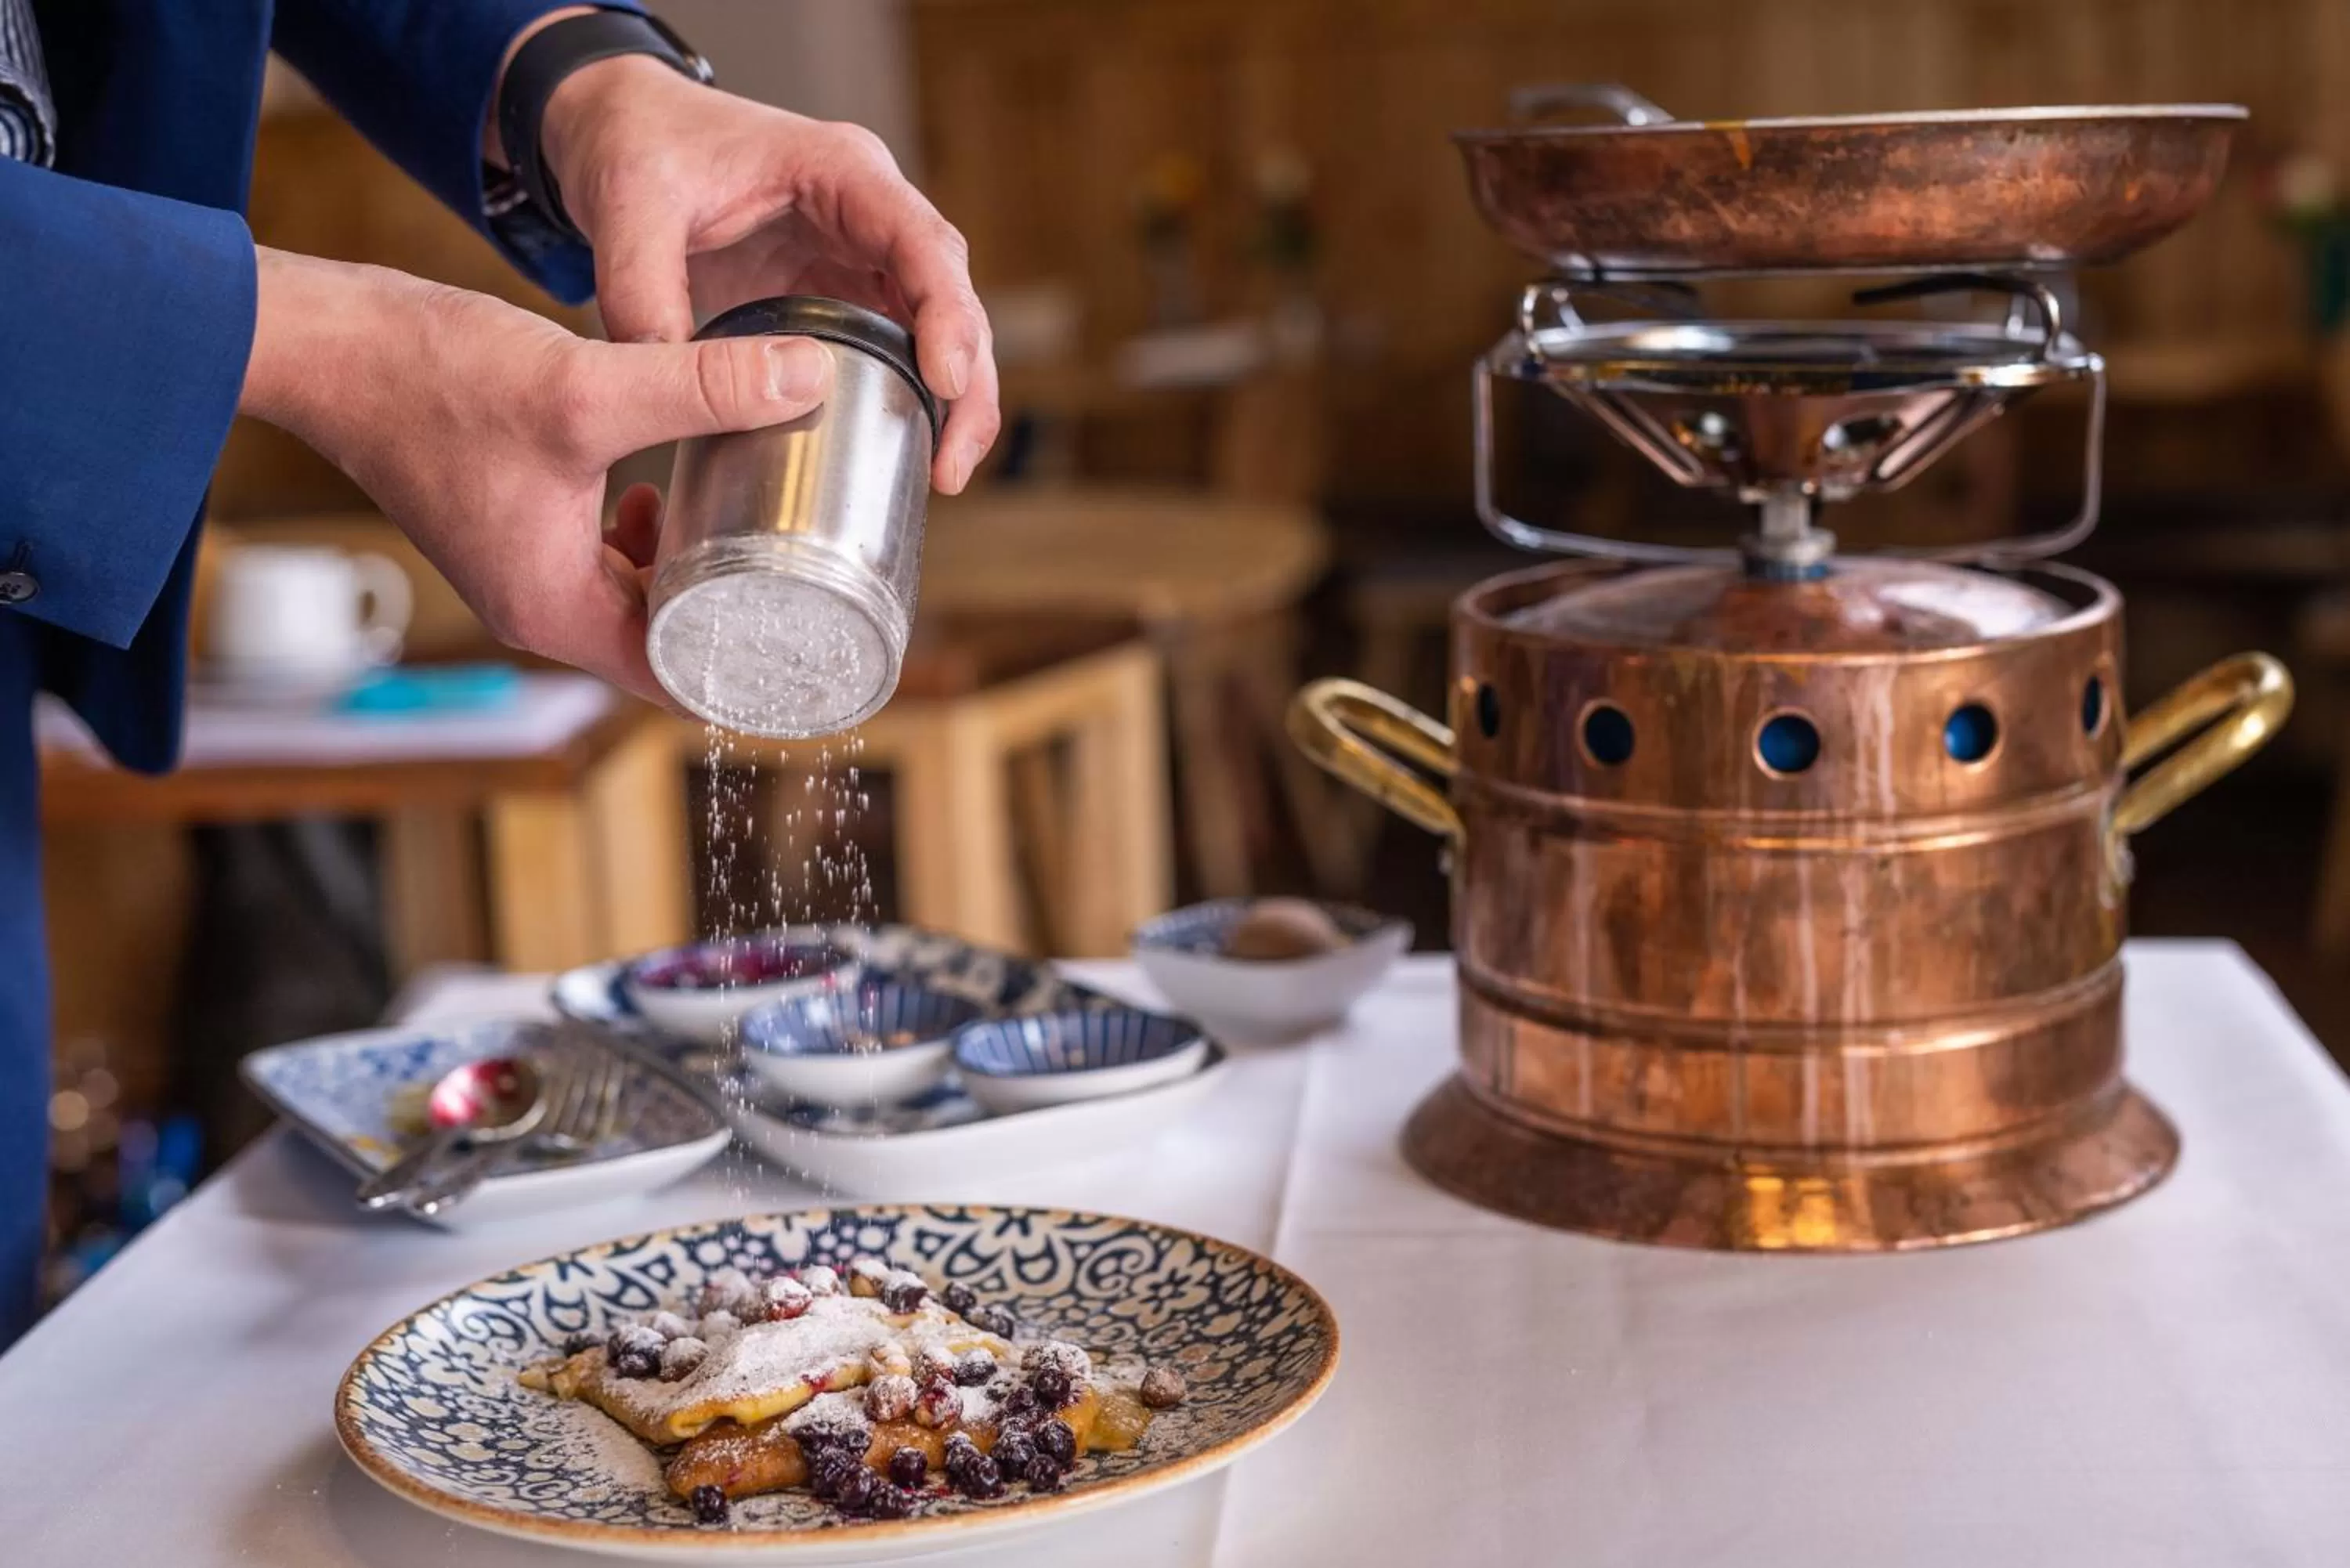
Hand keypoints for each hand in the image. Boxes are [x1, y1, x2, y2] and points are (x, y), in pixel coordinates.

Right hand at [237, 246, 834, 703]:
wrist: (325, 345)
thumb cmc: (431, 378)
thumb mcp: (587, 388)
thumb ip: (702, 388)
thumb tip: (808, 377)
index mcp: (556, 611)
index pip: (681, 678)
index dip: (757, 667)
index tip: (825, 638)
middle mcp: (538, 607)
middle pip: (668, 642)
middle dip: (740, 611)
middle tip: (816, 571)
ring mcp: (523, 569)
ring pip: (638, 597)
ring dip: (696, 567)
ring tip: (759, 522)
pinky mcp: (515, 527)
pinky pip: (606, 558)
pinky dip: (651, 535)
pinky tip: (674, 483)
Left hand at [532, 55, 998, 493]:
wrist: (622, 130)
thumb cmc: (637, 144)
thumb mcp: (626, 207)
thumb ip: (641, 292)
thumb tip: (663, 384)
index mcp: (838, 171)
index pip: (921, 242)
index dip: (946, 313)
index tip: (945, 382)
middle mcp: (869, 211)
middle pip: (951, 296)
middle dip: (966, 383)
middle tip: (952, 464)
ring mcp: (860, 254)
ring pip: (938, 329)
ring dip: (951, 402)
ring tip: (942, 474)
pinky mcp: (839, 293)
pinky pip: (896, 348)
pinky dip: (909, 399)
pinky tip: (904, 451)